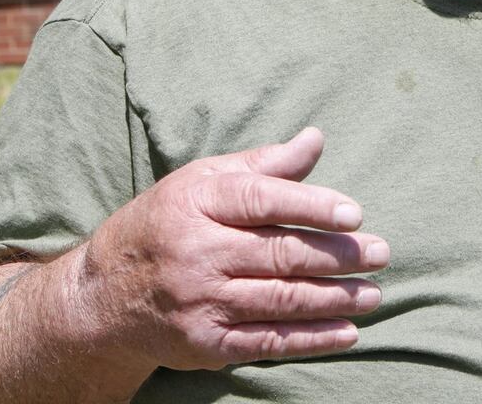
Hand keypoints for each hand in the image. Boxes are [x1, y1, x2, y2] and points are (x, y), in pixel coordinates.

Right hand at [76, 126, 387, 369]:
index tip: (355, 213)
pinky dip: (311, 339)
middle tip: (380, 254)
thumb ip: (263, 165)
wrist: (101, 296)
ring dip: (334, 299)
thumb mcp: (202, 182)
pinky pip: (268, 342)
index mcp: (197, 203)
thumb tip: (316, 139)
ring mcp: (200, 301)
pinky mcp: (205, 343)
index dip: (312, 206)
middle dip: (337, 256)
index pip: (263, 201)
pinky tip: (347, 332)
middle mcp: (197, 253)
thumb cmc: (165, 224)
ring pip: (280, 300)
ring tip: (373, 293)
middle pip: (279, 254)